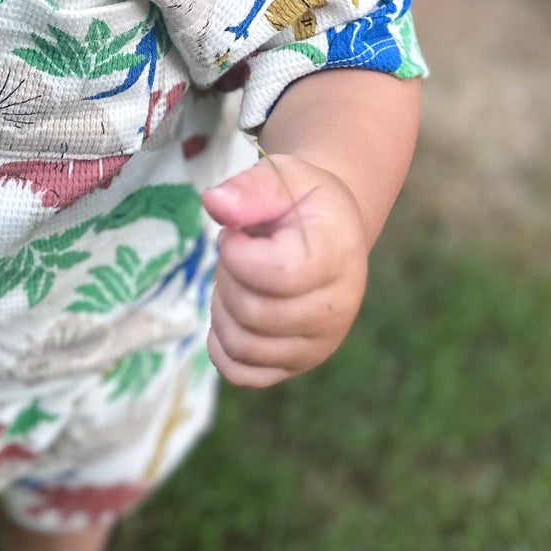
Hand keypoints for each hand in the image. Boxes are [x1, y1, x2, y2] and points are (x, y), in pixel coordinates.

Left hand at [199, 154, 368, 387]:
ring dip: (222, 309)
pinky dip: (222, 348)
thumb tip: (213, 203)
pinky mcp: (299, 363)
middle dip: (227, 278)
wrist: (332, 232)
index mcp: (337, 257)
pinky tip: (229, 313)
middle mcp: (337, 308)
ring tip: (237, 279)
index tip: (238, 232)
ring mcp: (320, 343)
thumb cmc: (303, 202)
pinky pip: (244, 374)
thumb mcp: (284, 177)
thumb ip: (250, 188)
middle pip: (253, 313)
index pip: (273, 275)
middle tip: (235, 253)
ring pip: (243, 346)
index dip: (236, 252)